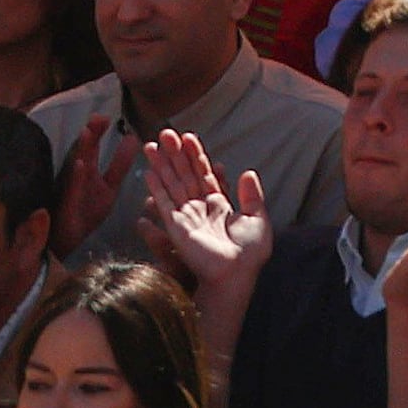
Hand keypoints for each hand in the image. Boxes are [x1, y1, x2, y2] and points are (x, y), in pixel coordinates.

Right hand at [51, 116, 123, 255]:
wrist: (65, 243)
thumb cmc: (86, 213)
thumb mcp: (108, 187)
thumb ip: (119, 164)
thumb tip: (133, 139)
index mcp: (89, 174)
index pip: (93, 149)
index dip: (98, 133)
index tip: (106, 116)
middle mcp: (78, 179)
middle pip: (84, 153)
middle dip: (90, 135)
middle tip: (98, 117)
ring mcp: (71, 192)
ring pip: (76, 167)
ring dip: (82, 150)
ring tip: (88, 132)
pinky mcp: (67, 207)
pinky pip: (71, 191)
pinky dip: (75, 177)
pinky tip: (80, 164)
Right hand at [135, 129, 266, 304]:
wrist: (236, 275)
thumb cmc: (249, 254)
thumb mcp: (257, 219)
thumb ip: (251, 195)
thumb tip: (247, 171)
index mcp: (219, 205)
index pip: (204, 174)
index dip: (196, 155)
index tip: (188, 136)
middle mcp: (199, 208)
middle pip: (184, 175)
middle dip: (175, 154)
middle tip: (165, 132)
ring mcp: (186, 216)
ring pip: (172, 184)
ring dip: (162, 164)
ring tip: (151, 144)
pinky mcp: (176, 227)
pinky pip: (165, 202)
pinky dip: (157, 187)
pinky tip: (150, 171)